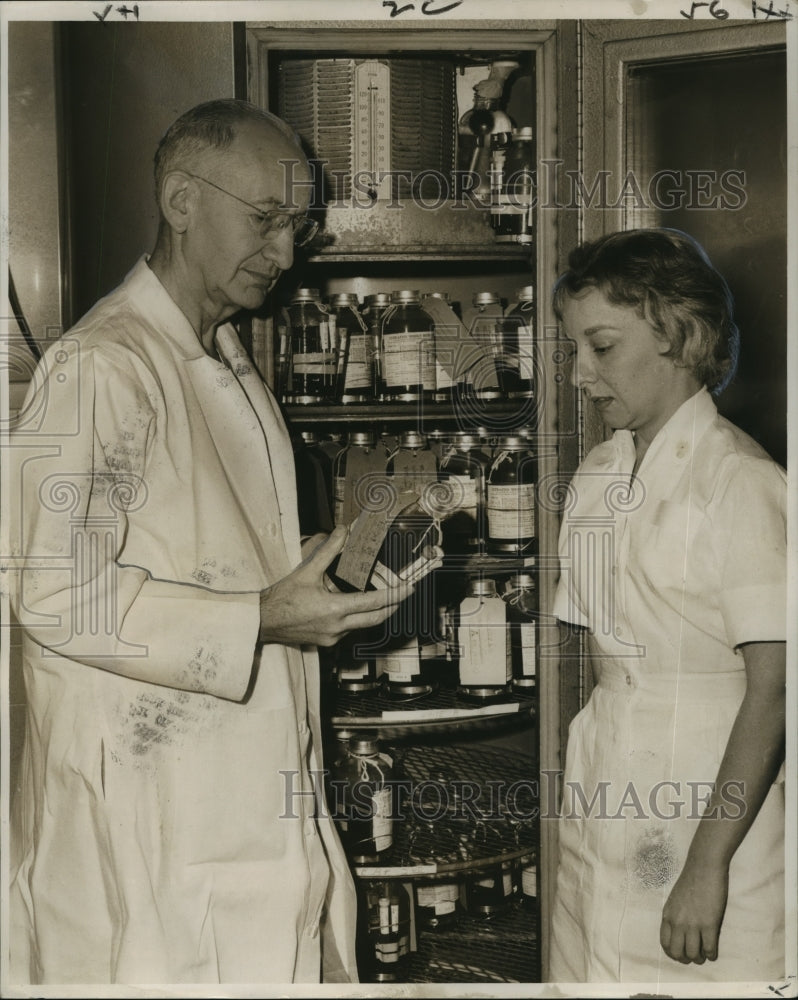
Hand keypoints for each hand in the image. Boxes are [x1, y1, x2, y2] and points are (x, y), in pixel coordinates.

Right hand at [259, 527, 412, 647]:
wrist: (263, 621)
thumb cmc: (282, 598)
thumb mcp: (307, 570)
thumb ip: (328, 550)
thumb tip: (342, 531)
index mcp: (335, 609)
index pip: (374, 603)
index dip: (395, 595)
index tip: (408, 588)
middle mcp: (337, 627)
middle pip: (376, 619)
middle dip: (392, 606)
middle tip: (403, 595)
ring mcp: (333, 638)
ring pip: (362, 625)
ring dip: (372, 613)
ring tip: (380, 599)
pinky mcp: (326, 643)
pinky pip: (348, 631)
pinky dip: (355, 620)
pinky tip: (351, 609)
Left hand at [660, 859, 728, 964]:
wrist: (704, 867)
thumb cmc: (691, 880)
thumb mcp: (675, 900)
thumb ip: (674, 917)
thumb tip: (679, 935)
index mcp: (667, 915)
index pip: (665, 944)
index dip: (673, 954)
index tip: (681, 954)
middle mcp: (677, 922)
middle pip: (677, 953)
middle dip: (686, 959)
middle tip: (694, 956)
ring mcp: (693, 924)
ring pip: (693, 955)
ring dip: (700, 958)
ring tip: (704, 954)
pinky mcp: (709, 924)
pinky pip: (710, 949)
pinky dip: (712, 954)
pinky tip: (713, 951)